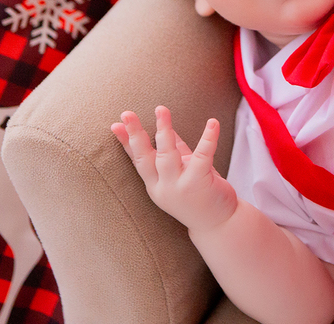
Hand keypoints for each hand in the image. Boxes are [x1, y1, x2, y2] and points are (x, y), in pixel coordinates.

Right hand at [111, 106, 238, 233]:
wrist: (218, 224)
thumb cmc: (199, 194)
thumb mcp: (180, 172)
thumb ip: (172, 151)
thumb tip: (163, 128)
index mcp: (155, 184)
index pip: (138, 160)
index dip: (126, 142)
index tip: (115, 125)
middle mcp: (163, 187)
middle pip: (146, 158)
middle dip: (136, 135)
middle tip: (127, 114)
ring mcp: (180, 187)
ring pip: (167, 156)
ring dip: (164, 131)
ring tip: (161, 109)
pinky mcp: (199, 183)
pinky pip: (202, 156)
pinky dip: (207, 138)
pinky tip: (212, 123)